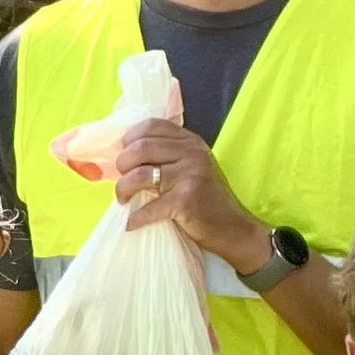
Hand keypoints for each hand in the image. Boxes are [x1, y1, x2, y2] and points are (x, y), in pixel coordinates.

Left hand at [116, 121, 268, 265]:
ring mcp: (190, 174)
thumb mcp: (190, 168)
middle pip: (140, 148)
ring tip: (124, 200)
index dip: (129, 139)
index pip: (151, 125)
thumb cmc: (205, 201)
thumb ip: (167, 157)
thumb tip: (123, 157)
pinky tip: (131, 223)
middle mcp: (191, 153)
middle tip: (123, 183)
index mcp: (190, 141)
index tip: (124, 158)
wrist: (233, 228)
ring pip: (139, 174)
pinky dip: (135, 218)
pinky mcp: (186, 200)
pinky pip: (149, 207)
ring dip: (123, 190)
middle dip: (121, 166)